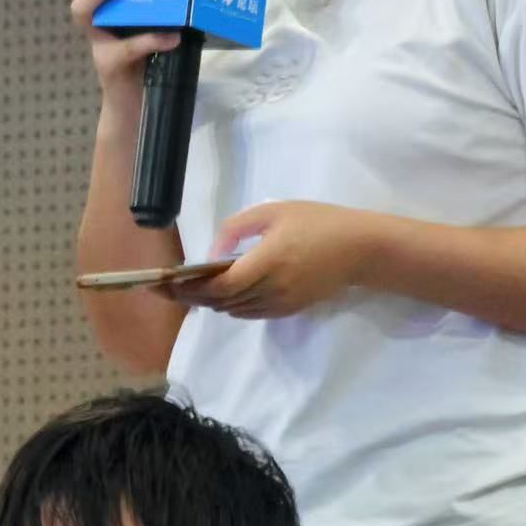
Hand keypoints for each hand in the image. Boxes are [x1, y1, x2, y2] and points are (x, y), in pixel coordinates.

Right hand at [70, 0, 178, 106]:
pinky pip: (125, 48)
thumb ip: (163, 0)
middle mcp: (94, 18)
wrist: (141, 106)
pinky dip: (148, 40)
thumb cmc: (149, 58)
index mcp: (106, 3)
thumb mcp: (156, 20)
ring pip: (82, 9)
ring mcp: (97, 41)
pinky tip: (170, 36)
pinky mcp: (108, 65)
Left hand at [169, 202, 388, 320]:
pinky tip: (223, 294)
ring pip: (234, 311)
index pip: (219, 286)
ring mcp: (281, 304)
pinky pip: (251, 313)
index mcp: (266, 262)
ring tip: (190, 290)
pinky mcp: (289, 310)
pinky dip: (232, 306)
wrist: (360, 249)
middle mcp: (271, 289)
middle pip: (222, 302)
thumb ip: (237, 228)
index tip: (165, 283)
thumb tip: (212, 251)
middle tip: (166, 288)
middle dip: (192, 297)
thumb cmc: (318, 222)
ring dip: (211, 302)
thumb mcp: (275, 212)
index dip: (189, 288)